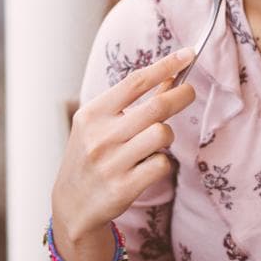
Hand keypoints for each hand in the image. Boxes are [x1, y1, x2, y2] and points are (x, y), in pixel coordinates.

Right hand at [51, 47, 195, 251]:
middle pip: (157, 106)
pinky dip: (162, 162)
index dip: (165, 65)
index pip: (135, 82)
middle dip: (181, 95)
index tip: (188, 55)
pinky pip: (162, 164)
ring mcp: (112, 163)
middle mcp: (100, 136)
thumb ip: (130, 102)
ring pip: (163, 134)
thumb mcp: (99, 124)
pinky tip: (147, 166)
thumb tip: (169, 76)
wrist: (72, 205)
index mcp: (92, 114)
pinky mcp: (124, 187)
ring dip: (166, 135)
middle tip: (189, 92)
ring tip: (154, 141)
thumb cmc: (90, 157)